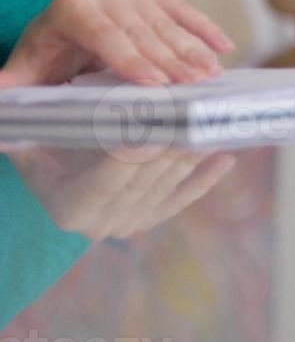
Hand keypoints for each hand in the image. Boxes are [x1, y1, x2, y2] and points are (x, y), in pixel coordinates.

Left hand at [0, 0, 233, 87]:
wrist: (61, 29)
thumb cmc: (45, 59)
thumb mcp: (24, 74)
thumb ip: (7, 88)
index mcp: (70, 6)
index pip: (105, 35)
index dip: (130, 60)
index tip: (154, 84)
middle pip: (141, 31)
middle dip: (169, 60)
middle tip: (194, 84)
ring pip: (164, 23)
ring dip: (192, 50)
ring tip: (211, 74)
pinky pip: (182, 11)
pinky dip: (204, 29)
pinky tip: (223, 48)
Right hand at [5, 145, 235, 239]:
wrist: (60, 179)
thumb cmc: (43, 151)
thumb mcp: (29, 144)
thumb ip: (18, 134)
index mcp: (71, 207)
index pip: (109, 176)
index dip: (135, 153)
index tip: (159, 130)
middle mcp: (102, 223)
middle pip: (145, 178)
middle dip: (174, 145)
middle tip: (197, 118)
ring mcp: (131, 224)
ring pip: (169, 183)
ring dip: (194, 155)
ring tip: (215, 128)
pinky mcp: (153, 218)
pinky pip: (184, 197)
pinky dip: (207, 177)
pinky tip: (226, 156)